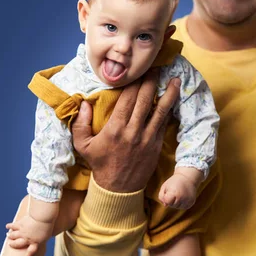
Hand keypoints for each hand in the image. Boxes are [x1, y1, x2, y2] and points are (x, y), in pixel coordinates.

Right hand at [6, 215, 51, 255]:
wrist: (42, 217)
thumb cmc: (47, 225)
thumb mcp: (47, 234)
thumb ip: (43, 238)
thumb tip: (43, 240)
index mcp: (36, 242)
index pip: (31, 252)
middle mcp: (28, 239)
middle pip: (17, 244)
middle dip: (13, 244)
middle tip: (9, 244)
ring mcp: (23, 232)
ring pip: (13, 235)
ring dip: (10, 235)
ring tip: (8, 235)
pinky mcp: (20, 224)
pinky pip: (13, 226)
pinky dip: (9, 226)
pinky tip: (7, 226)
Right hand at [71, 70, 179, 191]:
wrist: (118, 188)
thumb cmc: (99, 164)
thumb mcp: (82, 145)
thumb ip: (80, 123)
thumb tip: (83, 102)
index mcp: (115, 128)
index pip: (127, 98)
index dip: (134, 82)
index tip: (138, 70)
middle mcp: (132, 131)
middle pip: (144, 100)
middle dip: (151, 81)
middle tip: (157, 66)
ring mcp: (146, 138)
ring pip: (159, 110)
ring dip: (168, 93)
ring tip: (175, 79)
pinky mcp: (155, 144)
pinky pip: (164, 123)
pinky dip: (169, 110)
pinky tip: (174, 99)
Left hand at [158, 173, 197, 209]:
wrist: (187, 178)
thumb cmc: (174, 182)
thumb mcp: (165, 186)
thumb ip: (161, 196)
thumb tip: (165, 205)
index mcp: (174, 192)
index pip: (167, 202)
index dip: (166, 197)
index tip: (168, 191)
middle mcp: (182, 198)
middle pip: (172, 205)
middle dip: (171, 200)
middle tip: (174, 191)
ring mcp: (187, 201)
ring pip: (177, 207)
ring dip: (176, 202)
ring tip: (178, 193)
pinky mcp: (191, 202)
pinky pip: (183, 207)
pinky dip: (182, 203)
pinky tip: (183, 196)